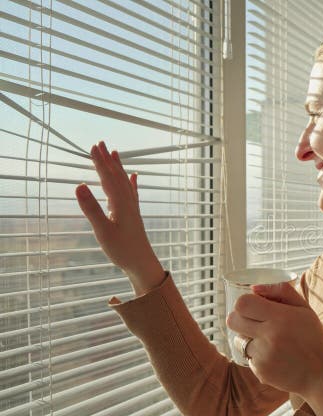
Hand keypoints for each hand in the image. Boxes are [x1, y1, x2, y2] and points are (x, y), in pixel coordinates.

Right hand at [75, 141, 163, 294]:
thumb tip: (79, 185)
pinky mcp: (133, 214)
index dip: (99, 162)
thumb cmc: (122, 249)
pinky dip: (131, 182)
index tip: (92, 146)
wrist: (141, 263)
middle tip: (100, 143)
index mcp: (119, 203)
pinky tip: (134, 176)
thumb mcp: (102, 230)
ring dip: (118, 166)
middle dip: (107, 159)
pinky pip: (132, 192)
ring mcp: (132, 207)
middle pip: (116, 175)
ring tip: (114, 153)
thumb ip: (91, 208)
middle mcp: (128, 201)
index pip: (107, 177)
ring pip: (124, 181)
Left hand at [226, 282, 322, 399]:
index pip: (243, 303)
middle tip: (255, 322)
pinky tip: (276, 357)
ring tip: (271, 342)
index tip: (256, 307)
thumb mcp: (305, 309)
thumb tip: (254, 288)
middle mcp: (269, 336)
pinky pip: (248, 357)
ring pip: (239, 340)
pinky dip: (258, 355)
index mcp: (281, 318)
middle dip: (240, 318)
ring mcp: (263, 356)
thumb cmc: (314, 338)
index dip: (246, 303)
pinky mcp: (260, 371)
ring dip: (250, 338)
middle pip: (232, 320)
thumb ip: (281, 292)